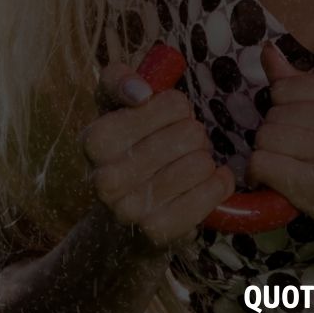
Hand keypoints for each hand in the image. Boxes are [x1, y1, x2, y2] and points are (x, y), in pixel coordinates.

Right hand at [79, 60, 233, 254]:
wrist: (120, 222)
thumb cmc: (125, 149)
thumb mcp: (114, 107)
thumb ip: (119, 80)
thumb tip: (141, 92)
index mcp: (94, 140)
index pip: (172, 105)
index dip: (177, 108)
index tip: (168, 117)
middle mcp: (105, 178)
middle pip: (190, 133)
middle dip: (193, 135)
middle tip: (181, 145)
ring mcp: (129, 209)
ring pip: (201, 163)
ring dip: (204, 160)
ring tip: (190, 164)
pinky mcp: (157, 232)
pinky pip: (210, 193)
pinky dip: (219, 184)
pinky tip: (211, 182)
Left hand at [248, 41, 313, 266]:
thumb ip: (303, 84)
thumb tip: (267, 51)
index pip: (285, 87)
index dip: (284, 110)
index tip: (299, 131)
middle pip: (273, 112)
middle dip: (276, 135)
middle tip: (298, 156)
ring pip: (265, 137)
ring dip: (267, 156)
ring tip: (290, 169)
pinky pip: (263, 164)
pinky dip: (258, 175)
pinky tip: (273, 183)